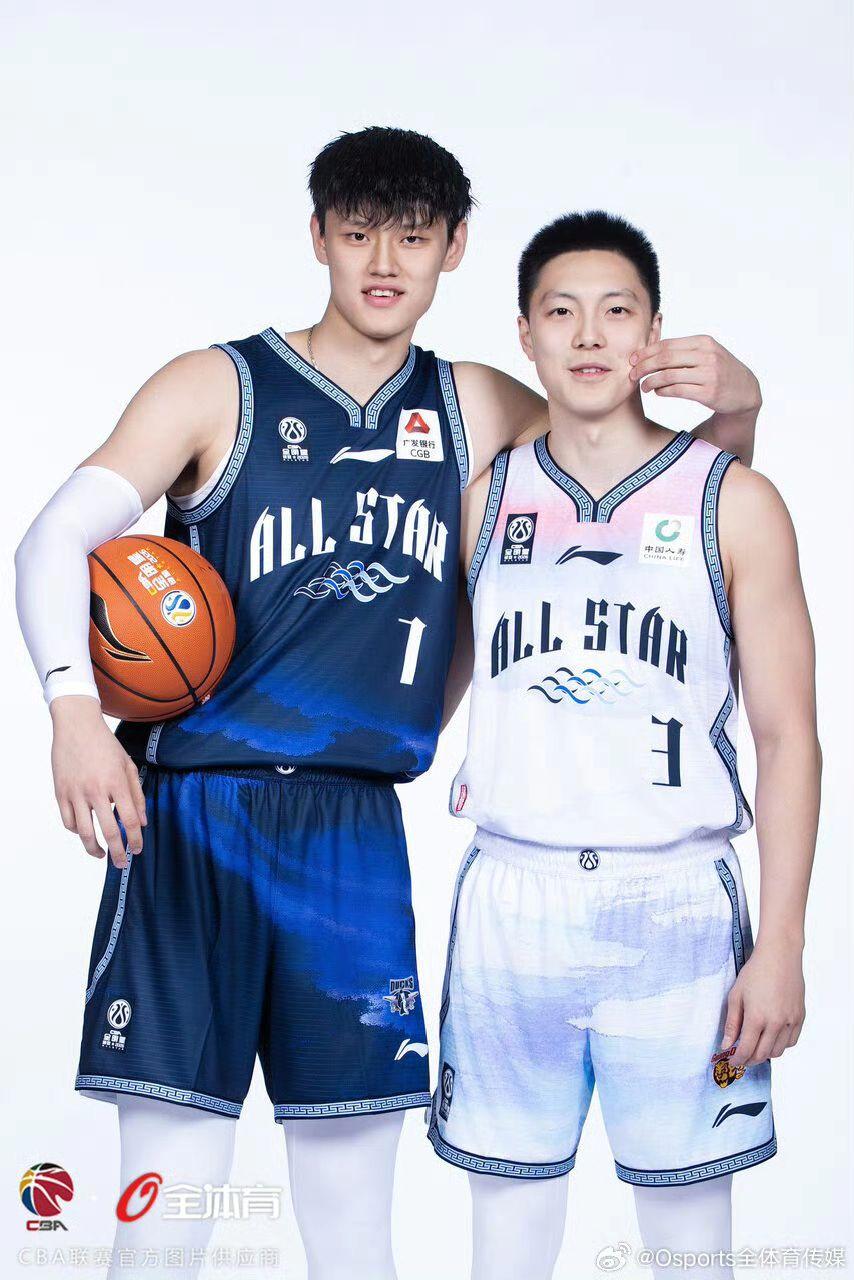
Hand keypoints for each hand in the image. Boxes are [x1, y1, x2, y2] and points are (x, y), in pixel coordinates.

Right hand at [50, 695, 146, 867]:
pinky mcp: (60, 792)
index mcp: (116, 783)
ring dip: (94, 849)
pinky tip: (85, 833)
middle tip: (122, 863)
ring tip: (102, 856)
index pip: (130, 820)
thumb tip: (143, 822)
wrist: (76, 726)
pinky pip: (68, 821)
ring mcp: (76, 792)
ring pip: (84, 832)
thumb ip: (137, 794)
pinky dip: (77, 831)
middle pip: (109, 831)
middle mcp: (96, 790)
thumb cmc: (105, 744)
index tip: (138, 849)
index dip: (136, 839)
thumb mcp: (128, 765)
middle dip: (118, 852)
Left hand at [630, 336, 761, 415]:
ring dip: (651, 381)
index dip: (647, 352)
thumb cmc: (719, 370)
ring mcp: (709, 374)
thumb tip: (650, 351)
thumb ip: (684, 350)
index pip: (668, 344)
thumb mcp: (707, 353)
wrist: (745, 391)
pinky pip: (677, 390)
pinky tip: (658, 392)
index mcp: (704, 342)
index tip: (633, 359)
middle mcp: (707, 356)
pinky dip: (663, 391)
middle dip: (644, 366)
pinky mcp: (709, 393)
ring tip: (644, 386)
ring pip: (669, 375)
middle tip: (633, 374)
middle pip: (665, 358)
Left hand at [719, 940, 805, 1067]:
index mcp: (756, 1017)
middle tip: (741, 1058)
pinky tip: (771, 1038)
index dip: (737, 1060)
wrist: (780, 956)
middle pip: (762, 1055)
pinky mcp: (800, 1017)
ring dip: (765, 1054)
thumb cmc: (755, 972)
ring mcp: (790, 1021)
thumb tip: (727, 1046)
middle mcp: (775, 1023)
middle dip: (749, 1060)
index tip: (732, 1062)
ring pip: (778, 1051)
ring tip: (755, 1047)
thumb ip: (731, 1023)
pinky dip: (780, 1045)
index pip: (746, 1050)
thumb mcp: (736, 995)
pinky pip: (791, 1042)